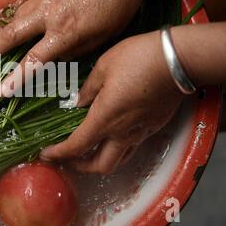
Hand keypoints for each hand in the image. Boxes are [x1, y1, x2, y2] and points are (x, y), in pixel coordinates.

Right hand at [0, 0, 147, 95]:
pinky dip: (21, 19)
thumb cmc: (118, 2)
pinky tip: (21, 24)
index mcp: (64, 33)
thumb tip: (57, 58)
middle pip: (11, 36)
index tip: (0, 91)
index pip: (33, 61)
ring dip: (0, 36)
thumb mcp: (103, 34)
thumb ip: (76, 49)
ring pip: (16, 19)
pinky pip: (28, 5)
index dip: (15, 78)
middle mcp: (47, 16)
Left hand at [40, 31, 184, 173]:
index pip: (76, 147)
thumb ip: (88, 89)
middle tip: (66, 158)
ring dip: (99, 162)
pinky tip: (112, 134)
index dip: (59, 154)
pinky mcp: (154, 126)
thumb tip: (78, 102)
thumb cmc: (138, 58)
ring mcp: (141, 132)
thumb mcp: (103, 67)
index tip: (46, 154)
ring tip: (88, 152)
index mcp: (105, 118)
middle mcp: (122, 132)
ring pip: (119, 161)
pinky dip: (117, 148)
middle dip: (79, 167)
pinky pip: (132, 147)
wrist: (179, 59)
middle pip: (100, 166)